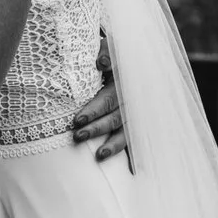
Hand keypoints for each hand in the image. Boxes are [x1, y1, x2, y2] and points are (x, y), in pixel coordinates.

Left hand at [69, 30, 130, 167]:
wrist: (137, 55)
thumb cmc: (115, 52)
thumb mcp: (111, 46)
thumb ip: (105, 52)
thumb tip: (101, 62)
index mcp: (124, 81)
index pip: (108, 99)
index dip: (94, 110)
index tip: (77, 120)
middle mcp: (133, 98)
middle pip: (115, 117)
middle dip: (97, 128)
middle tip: (77, 137)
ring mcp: (139, 111)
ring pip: (127, 130)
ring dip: (114, 145)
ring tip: (98, 156)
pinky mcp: (140, 121)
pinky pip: (137, 139)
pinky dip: (135, 155)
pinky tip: (133, 172)